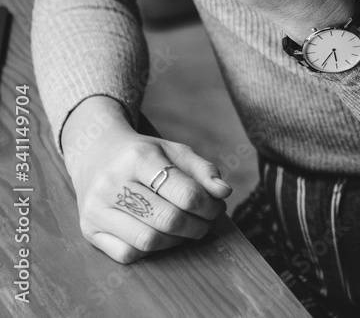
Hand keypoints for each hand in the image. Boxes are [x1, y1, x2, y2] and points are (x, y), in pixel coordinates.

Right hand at [62, 97, 231, 263]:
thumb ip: (203, 170)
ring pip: (149, 241)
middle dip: (198, 225)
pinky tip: (160, 234)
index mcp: (138, 158)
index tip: (218, 206)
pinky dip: (151, 250)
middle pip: (169, 220)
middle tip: (207, 221)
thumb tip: (224, 192)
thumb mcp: (175, 151)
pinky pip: (127, 255)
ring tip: (187, 228)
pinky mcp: (88, 230)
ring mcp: (96, 209)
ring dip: (178, 240)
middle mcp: (111, 183)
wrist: (95, 154)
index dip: (210, 206)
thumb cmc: (143, 155)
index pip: (186, 194)